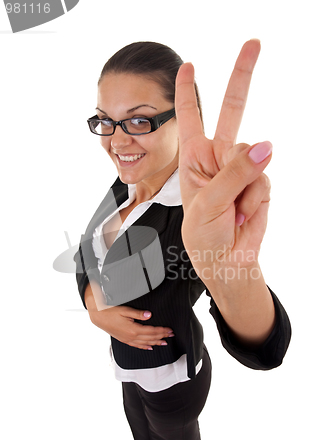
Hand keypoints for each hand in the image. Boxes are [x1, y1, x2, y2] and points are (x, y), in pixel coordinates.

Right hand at [89, 305, 173, 349]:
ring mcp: (128, 339)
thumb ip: (138, 313)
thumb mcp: (125, 310)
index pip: (152, 331)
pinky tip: (149, 347)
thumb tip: (149, 315)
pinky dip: (144, 347)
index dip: (162, 330)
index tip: (169, 330)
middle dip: (162, 337)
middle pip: (150, 338)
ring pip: (145, 343)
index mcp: (133, 329)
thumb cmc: (110, 312)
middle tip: (171, 335)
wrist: (98, 317)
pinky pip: (137, 346)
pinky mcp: (124, 340)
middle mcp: (131, 336)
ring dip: (156, 342)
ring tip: (164, 342)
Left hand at [175, 39, 271, 277]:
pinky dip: (254, 200)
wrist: (226, 261)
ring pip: (252, 156)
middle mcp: (217, 158)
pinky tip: (243, 215)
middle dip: (241, 77)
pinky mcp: (259, 182)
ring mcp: (240, 168)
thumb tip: (267, 145)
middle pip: (232, 111)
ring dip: (243, 189)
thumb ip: (234, 173)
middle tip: (254, 43)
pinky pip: (264, 177)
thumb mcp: (207, 203)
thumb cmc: (203, 236)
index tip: (189, 65)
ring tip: (230, 213)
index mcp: (193, 158)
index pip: (189, 118)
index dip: (187, 92)